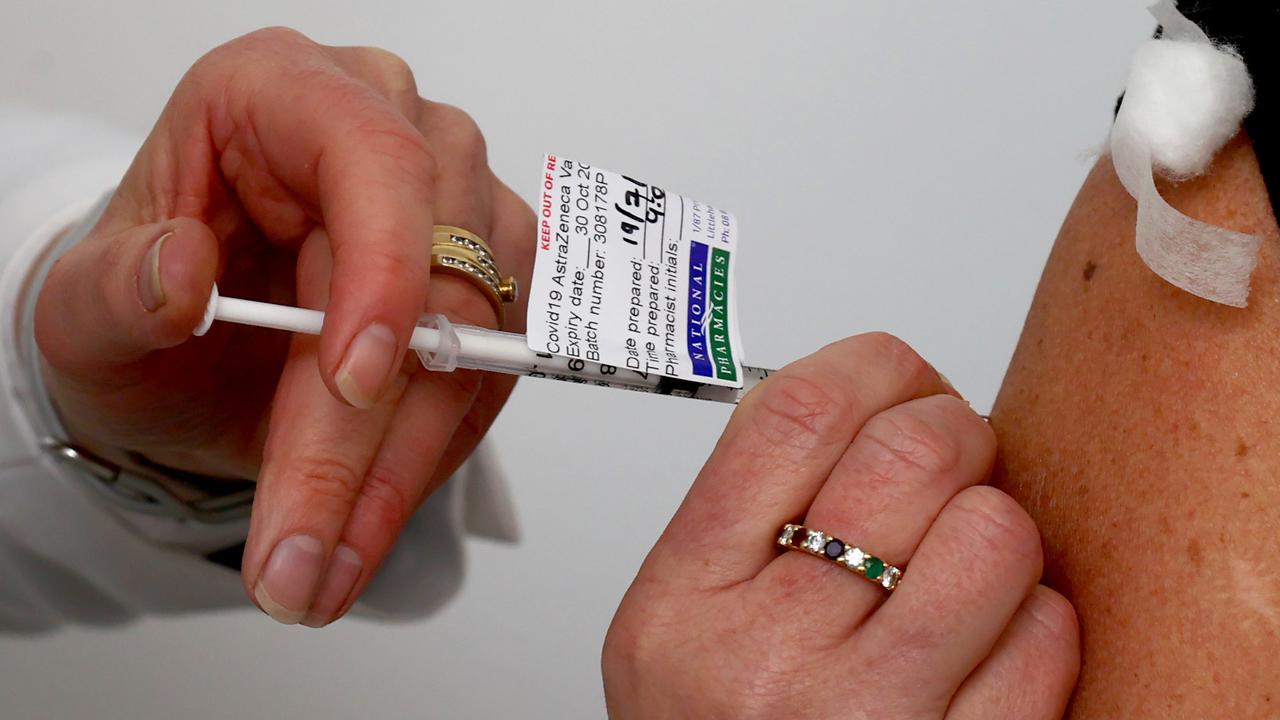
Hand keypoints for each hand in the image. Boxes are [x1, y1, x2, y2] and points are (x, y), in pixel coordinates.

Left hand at [34, 28, 534, 625]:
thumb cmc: (145, 295)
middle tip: (300, 547)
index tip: (350, 381)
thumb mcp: (88, 302)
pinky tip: (363, 522)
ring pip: (476, 343)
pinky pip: (487, 382)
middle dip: (365, 432)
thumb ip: (118, 289)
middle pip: (433, 276)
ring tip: (321, 563)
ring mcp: (454, 206)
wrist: (193, 348)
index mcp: (281, 93)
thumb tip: (180, 278)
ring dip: (401, 469)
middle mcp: (389, 131)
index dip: (382, 267)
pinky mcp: (488, 282)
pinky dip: (427, 465)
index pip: (373, 156)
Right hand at [603, 334, 1078, 717]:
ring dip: (999, 530)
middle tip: (952, 461)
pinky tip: (989, 643)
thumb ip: (745, 516)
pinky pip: (1047, 636)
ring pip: (996, 534)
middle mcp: (765, 662)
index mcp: (682, 603)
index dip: (873, 367)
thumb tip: (865, 404)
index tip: (897, 380)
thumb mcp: (678, 628)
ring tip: (966, 564)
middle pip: (910, 454)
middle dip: (955, 433)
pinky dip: (1036, 621)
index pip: (794, 412)